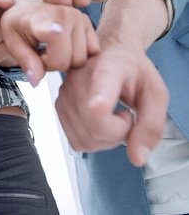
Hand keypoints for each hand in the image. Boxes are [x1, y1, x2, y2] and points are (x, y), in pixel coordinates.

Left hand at [0, 0, 99, 85]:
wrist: (27, 11)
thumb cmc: (18, 26)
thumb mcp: (13, 44)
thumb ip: (26, 62)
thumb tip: (36, 81)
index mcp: (39, 19)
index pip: (51, 29)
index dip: (54, 33)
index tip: (57, 32)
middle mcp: (63, 15)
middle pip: (67, 61)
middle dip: (53, 64)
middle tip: (41, 52)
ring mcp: (79, 17)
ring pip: (81, 59)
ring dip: (66, 60)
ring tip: (52, 48)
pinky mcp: (88, 22)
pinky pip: (93, 51)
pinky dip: (79, 54)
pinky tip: (65, 46)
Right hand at [56, 43, 168, 166]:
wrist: (109, 55)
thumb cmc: (132, 72)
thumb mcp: (155, 93)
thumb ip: (151, 125)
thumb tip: (137, 158)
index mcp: (109, 68)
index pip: (101, 85)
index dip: (99, 100)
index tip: (98, 106)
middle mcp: (79, 79)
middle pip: (98, 128)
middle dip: (120, 133)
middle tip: (126, 115)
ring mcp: (64, 93)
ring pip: (86, 140)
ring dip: (106, 139)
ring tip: (112, 117)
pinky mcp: (58, 107)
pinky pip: (77, 142)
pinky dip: (93, 140)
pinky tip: (99, 122)